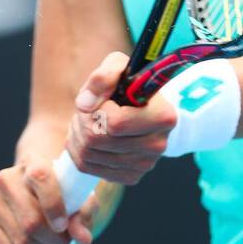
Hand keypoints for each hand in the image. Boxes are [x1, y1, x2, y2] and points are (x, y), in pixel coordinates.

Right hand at [0, 159, 99, 243]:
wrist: (31, 187)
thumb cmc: (61, 193)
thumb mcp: (79, 199)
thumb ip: (82, 216)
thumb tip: (83, 239)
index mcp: (33, 164)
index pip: (41, 179)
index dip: (53, 206)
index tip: (63, 226)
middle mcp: (7, 178)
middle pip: (31, 222)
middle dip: (54, 243)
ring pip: (19, 241)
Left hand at [64, 51, 178, 186]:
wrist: (141, 109)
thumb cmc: (130, 86)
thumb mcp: (119, 67)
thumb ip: (103, 76)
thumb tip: (85, 104)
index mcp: (163, 117)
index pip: (115, 123)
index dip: (99, 109)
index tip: (105, 100)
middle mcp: (158, 145)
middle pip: (96, 139)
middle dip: (84, 120)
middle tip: (90, 110)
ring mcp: (145, 165)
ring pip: (88, 154)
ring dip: (79, 134)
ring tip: (89, 121)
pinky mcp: (130, 176)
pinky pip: (88, 167)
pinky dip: (80, 151)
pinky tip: (90, 138)